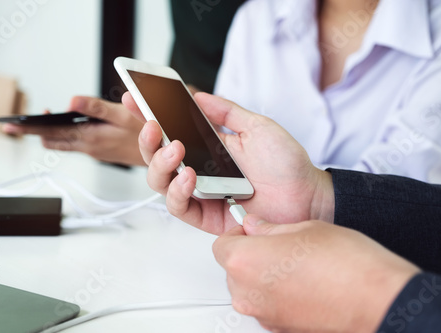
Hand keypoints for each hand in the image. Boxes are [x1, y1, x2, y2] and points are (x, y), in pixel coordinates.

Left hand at [2, 96, 144, 165]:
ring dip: (47, 135)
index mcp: (90, 138)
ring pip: (62, 144)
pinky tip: (63, 127)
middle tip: (14, 126)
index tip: (16, 124)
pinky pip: (74, 144)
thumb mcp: (122, 115)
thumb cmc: (144, 133)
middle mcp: (88, 147)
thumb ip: (95, 107)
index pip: (52, 134)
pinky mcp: (99, 150)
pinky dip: (63, 136)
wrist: (161, 155)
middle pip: (52, 141)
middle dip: (33, 133)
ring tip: (35, 125)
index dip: (32, 128)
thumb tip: (71, 102)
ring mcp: (93, 150)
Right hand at [123, 92, 334, 234]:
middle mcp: (199, 168)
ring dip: (160, 163)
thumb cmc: (286, 163)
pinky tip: (190, 176)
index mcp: (208, 146)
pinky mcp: (206, 215)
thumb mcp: (256, 127)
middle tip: (152, 125)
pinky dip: (178, 190)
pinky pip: (179, 206)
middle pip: (157, 157)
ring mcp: (201, 192)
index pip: (171, 129)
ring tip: (174, 149)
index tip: (133, 98)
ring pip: (160, 181)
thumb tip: (199, 96)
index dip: (149, 115)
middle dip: (147, 140)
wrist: (307, 195)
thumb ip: (226, 112)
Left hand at [213, 216, 420, 331]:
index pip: (221, 245)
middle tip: (278, 244)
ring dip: (262, 275)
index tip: (254, 231)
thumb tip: (255, 226)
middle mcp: (248, 293)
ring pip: (249, 288)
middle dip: (250, 254)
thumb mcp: (304, 228)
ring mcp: (263, 315)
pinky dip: (276, 294)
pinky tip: (303, 283)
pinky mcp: (279, 328)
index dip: (238, 234)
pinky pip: (266, 305)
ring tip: (295, 264)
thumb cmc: (346, 264)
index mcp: (245, 262)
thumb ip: (269, 228)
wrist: (376, 300)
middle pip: (233, 269)